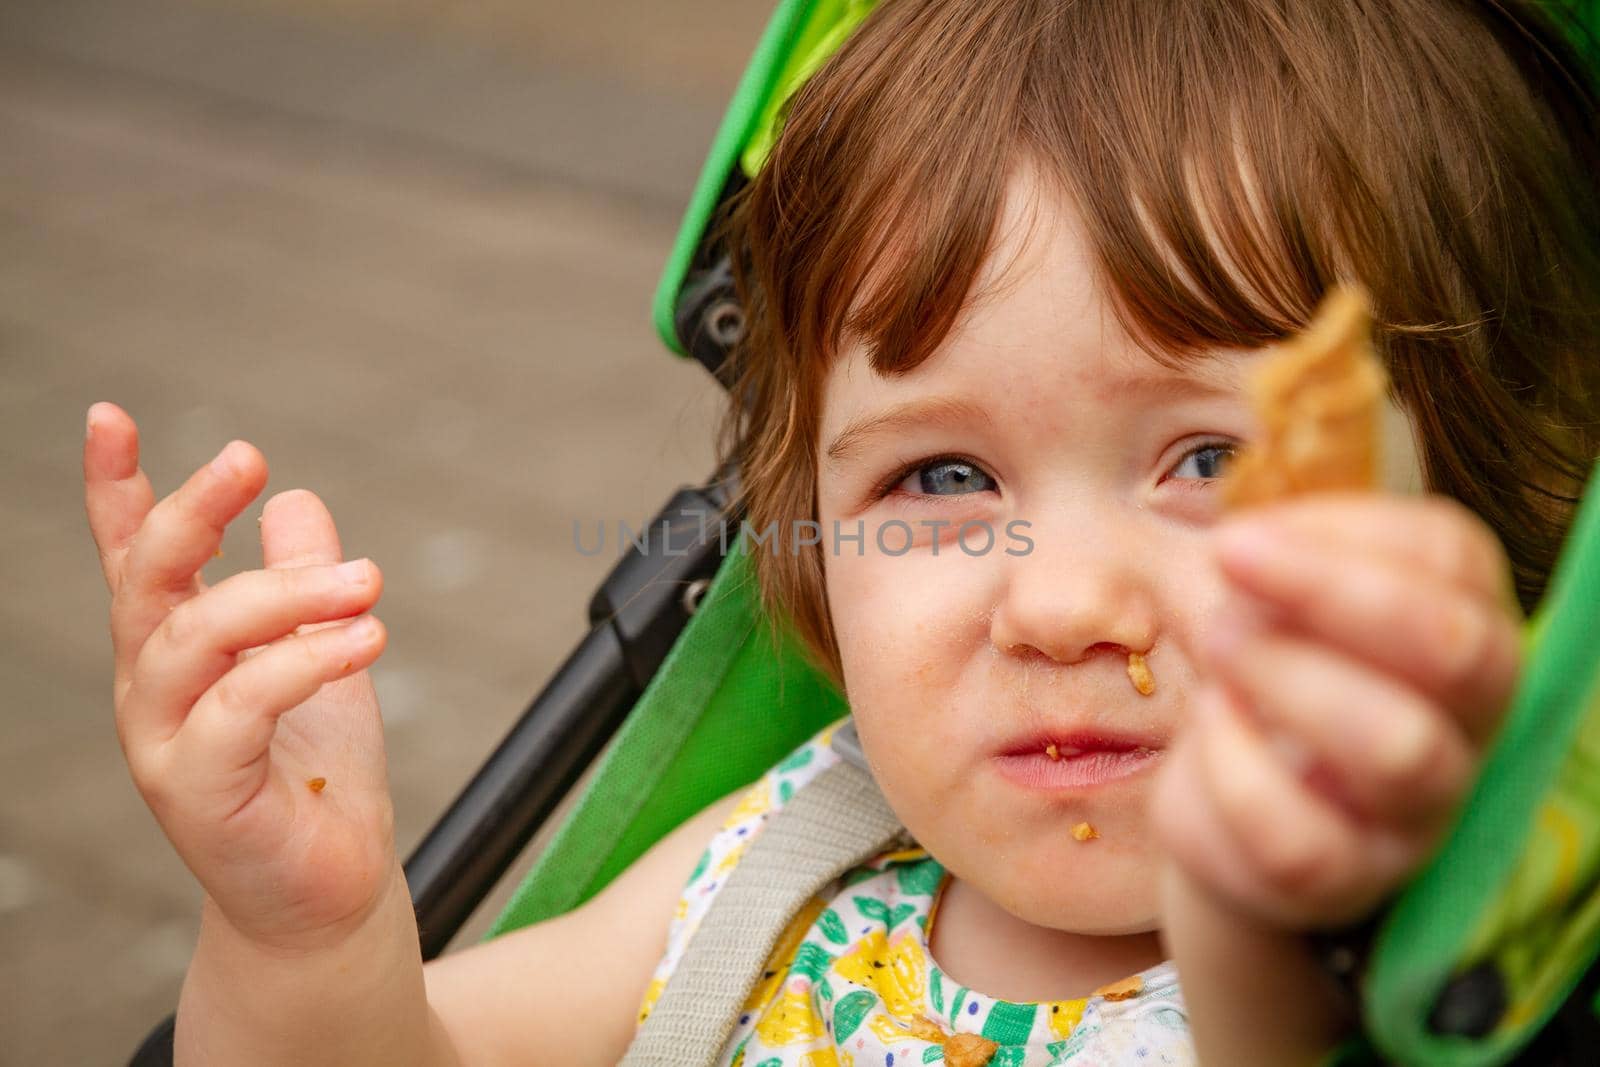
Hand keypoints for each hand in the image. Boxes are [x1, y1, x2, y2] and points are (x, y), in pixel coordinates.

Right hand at [84, 402, 398, 950]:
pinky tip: (367, 638)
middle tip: (250, 458)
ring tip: (367, 578)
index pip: (131, 560)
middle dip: (188, 511)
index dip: (114, 489)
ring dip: (282, 594)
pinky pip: (239, 708)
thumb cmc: (316, 772)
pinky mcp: (198, 793)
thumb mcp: (320, 655)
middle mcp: (153, 692)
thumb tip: (299, 499)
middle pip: (145, 582)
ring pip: (193, 639)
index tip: (109, 415)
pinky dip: (302, 663)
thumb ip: (301, 583)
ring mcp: (165, 744)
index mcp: (175, 652)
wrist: (327, 892)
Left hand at [1154, 492, 1521, 928]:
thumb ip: (1281, 559)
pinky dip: (1235, 763)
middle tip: (1226, 560)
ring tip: (1215, 639)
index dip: (1348, 529)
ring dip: (1285, 674)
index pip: (1454, 557)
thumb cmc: (1268, 679)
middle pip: (1455, 650)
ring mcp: (1415, 811)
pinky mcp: (1343, 877)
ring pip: (1397, 746)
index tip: (1244, 530)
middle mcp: (1464, 721)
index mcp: (1460, 626)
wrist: (1233, 813)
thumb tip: (1247, 541)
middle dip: (1330, 590)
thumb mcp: (1278, 604)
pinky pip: (1302, 836)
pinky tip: (1210, 721)